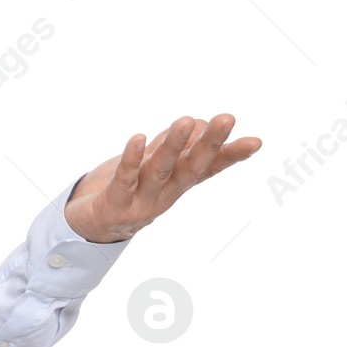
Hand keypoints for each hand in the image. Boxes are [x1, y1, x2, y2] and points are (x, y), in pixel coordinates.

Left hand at [64, 113, 260, 243]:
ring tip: (187, 120)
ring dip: (173, 145)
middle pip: (191, 167)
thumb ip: (176, 148)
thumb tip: (202, 123)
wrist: (90, 227)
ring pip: (160, 169)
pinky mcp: (114, 203)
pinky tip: (137, 138)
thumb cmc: (127, 191)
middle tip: (228, 118)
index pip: (208, 167)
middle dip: (210, 143)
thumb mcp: (154, 167)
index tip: (256, 141)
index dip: (231, 155)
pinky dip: (131, 159)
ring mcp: (141, 200)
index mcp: (177, 184)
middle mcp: (165, 193)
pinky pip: (123, 178)